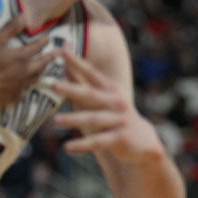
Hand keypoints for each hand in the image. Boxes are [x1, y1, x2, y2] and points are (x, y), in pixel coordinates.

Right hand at [0, 17, 53, 113]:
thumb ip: (10, 28)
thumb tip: (24, 17)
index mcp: (22, 57)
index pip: (37, 47)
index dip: (43, 42)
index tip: (49, 38)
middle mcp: (26, 72)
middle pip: (42, 64)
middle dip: (50, 58)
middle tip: (57, 55)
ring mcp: (22, 86)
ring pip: (36, 78)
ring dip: (42, 72)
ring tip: (45, 69)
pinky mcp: (16, 97)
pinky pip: (25, 91)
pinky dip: (28, 87)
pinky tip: (27, 87)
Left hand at [51, 51, 165, 161]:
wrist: (143, 143)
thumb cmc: (113, 117)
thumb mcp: (99, 97)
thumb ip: (80, 78)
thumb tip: (62, 51)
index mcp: (109, 90)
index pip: (91, 74)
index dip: (76, 62)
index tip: (60, 50)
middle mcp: (116, 103)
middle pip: (91, 95)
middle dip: (72, 90)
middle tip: (53, 85)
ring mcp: (119, 121)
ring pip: (94, 119)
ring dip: (74, 119)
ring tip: (56, 121)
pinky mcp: (121, 139)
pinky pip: (99, 142)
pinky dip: (83, 145)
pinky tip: (67, 148)